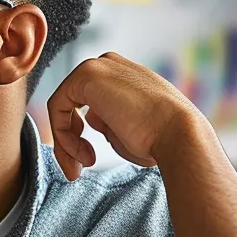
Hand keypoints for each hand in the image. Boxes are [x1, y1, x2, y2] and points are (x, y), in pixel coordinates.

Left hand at [44, 52, 208, 180]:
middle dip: (69, 139)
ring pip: (62, 106)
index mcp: (124, 76)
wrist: (179, 135)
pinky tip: (82, 155)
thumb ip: (107, 121)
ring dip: (66, 142)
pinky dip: (63, 135)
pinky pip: (57, 106)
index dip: (78, 135)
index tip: (88, 161)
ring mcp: (98, 66)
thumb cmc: (162, 138)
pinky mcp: (87, 74)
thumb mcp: (128, 129)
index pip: (87, 102)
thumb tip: (89, 118)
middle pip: (71, 102)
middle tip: (77, 170)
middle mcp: (110, 65)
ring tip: (80, 167)